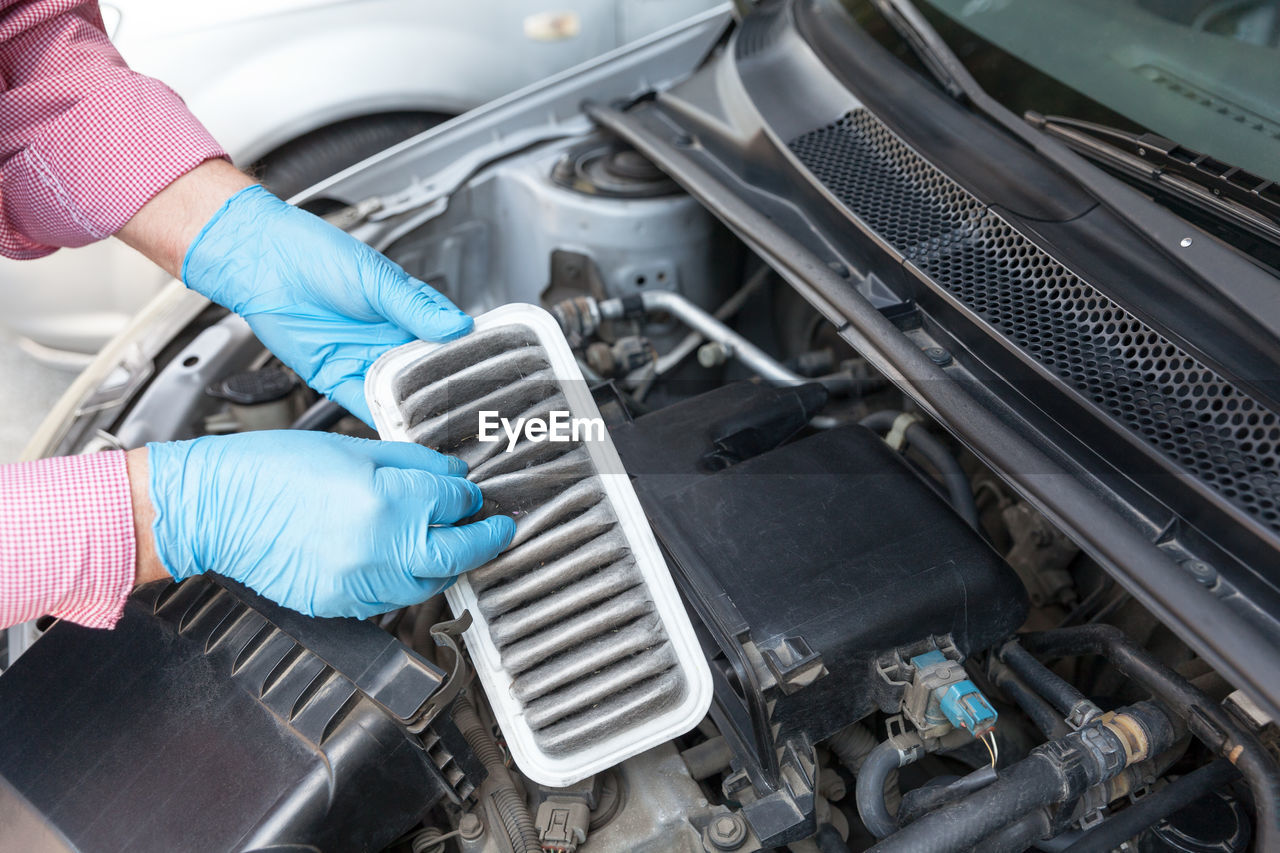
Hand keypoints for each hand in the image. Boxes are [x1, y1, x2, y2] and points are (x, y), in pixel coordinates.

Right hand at [135, 431, 514, 618]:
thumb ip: (414, 463)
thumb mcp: (353, 449)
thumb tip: (454, 474)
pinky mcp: (341, 605)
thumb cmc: (271, 469)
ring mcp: (359, 584)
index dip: (471, 496)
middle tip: (496, 528)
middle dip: (482, 540)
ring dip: (446, 563)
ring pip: (429, 584)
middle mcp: (378, 550)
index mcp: (386, 502)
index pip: (455, 503)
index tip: (476, 494)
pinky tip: (400, 558)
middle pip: (456, 555)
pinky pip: (392, 599)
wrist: (213, 507)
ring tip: (447, 542)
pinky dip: (405, 580)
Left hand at [179, 183, 470, 424]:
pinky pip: (364, 406)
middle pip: (427, 376)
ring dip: (416, 413)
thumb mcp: (376, 278)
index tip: (491, 379)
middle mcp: (391, 339)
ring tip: (442, 431)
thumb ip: (417, 307)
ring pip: (399, 395)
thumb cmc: (315, 253)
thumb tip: (458, 326)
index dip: (468, 362)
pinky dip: (381, 421)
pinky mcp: (336, 377)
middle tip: (470, 415)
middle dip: (445, 396)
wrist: (261, 261)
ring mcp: (365, 360)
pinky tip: (400, 431)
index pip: (449, 343)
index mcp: (410, 312)